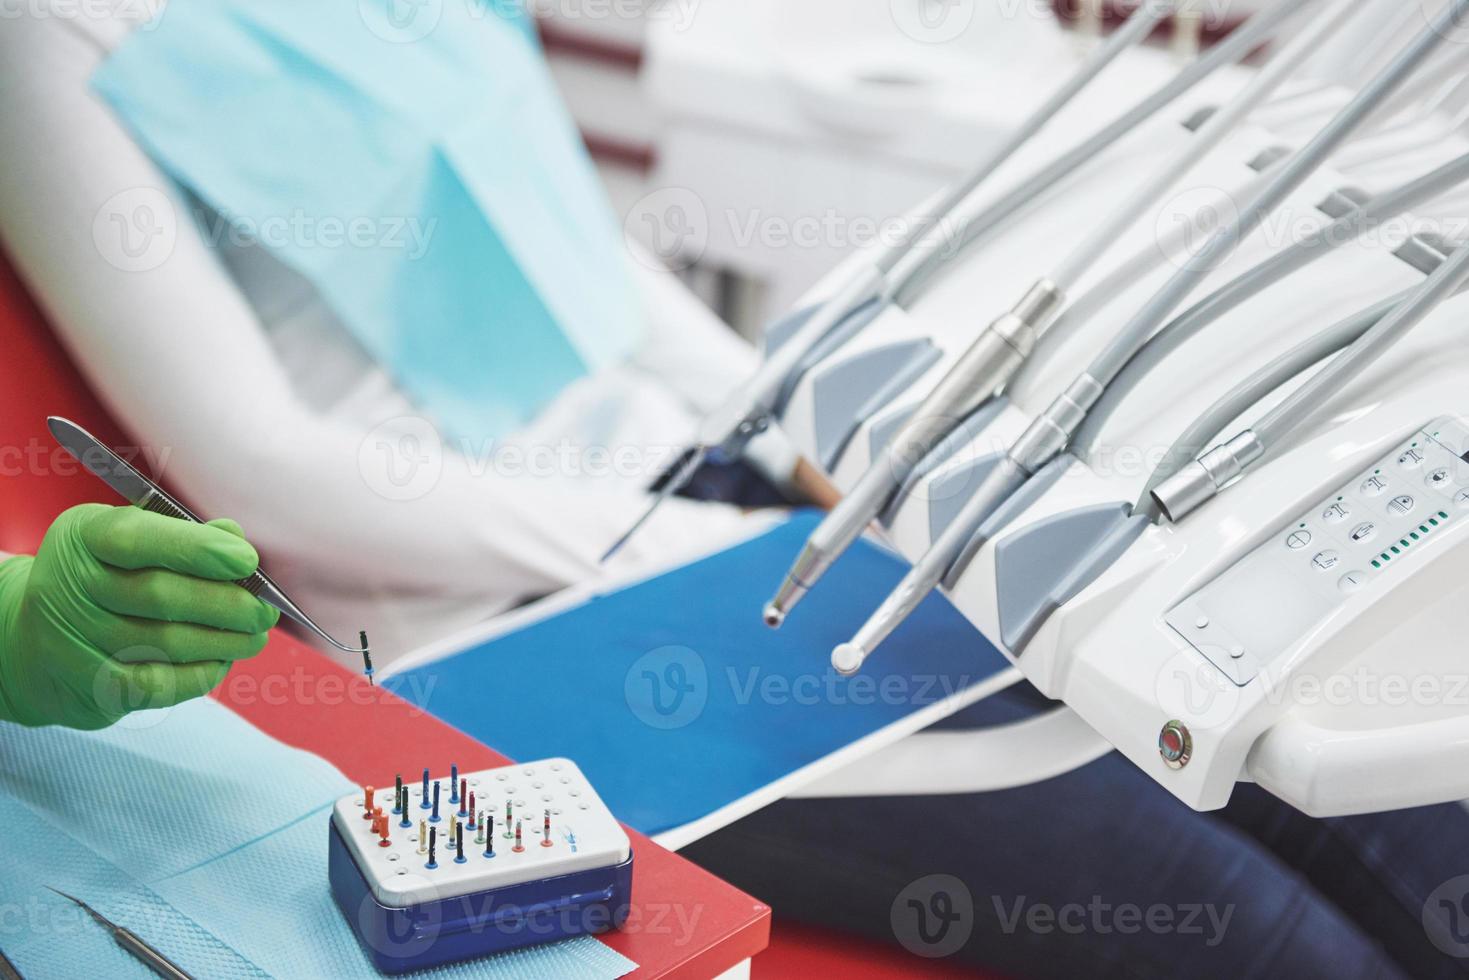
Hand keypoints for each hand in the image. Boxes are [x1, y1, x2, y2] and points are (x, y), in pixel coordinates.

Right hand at [0, 504, 278, 728]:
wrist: (32, 641)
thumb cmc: (103, 577)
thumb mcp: (129, 539)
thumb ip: (181, 535)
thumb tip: (234, 537)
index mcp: (86, 537)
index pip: (138, 538)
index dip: (197, 549)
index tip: (246, 560)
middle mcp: (73, 587)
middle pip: (161, 597)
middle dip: (228, 604)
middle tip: (264, 609)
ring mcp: (76, 641)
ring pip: (166, 644)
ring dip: (225, 642)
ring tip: (255, 636)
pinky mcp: (90, 686)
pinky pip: (158, 684)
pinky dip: (200, 674)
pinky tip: (222, 661)